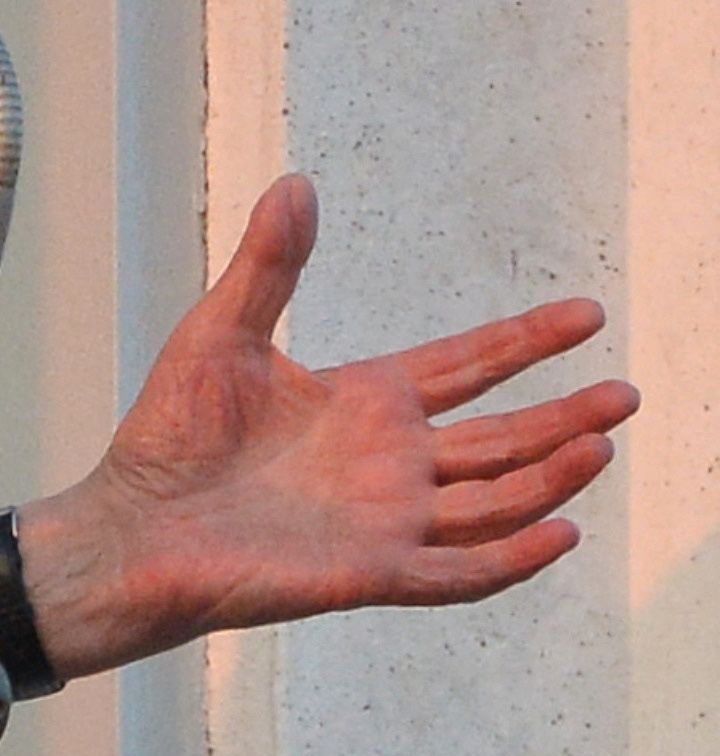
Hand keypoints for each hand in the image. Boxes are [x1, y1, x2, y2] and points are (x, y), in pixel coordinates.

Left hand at [13, 174, 637, 679]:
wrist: (130, 526)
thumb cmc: (167, 438)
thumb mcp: (220, 334)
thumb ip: (269, 264)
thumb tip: (295, 183)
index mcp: (363, 403)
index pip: (466, 365)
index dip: (525, 341)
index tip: (586, 313)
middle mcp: (387, 462)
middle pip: (501, 438)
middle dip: (564, 416)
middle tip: (625, 393)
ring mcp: (385, 519)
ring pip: (495, 500)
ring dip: (550, 476)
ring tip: (600, 443)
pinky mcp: (369, 571)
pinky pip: (460, 571)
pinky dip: (512, 555)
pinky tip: (561, 530)